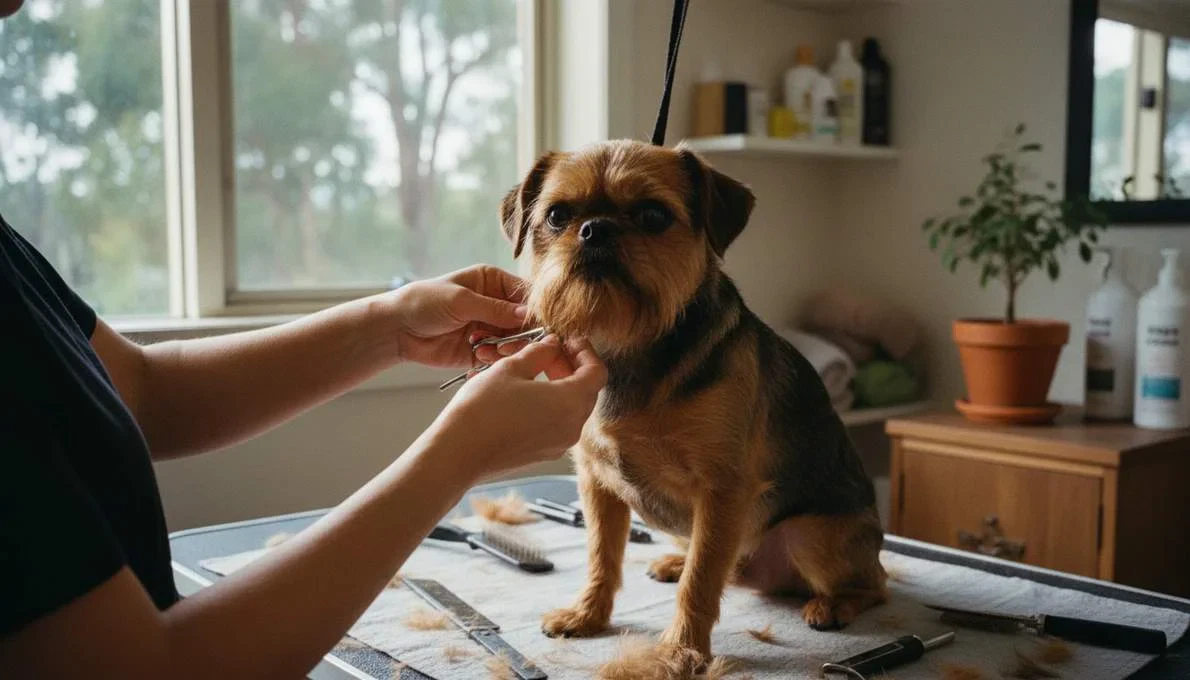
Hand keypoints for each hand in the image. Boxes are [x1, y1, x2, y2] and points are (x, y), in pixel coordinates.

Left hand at [389, 265, 528, 367]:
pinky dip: (494, 358)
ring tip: (487, 348)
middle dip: (520, 334)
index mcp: (493, 282)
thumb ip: (495, 308)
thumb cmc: (425, 302)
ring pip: (516, 342)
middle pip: (525, 321)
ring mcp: (489, 328)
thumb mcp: (461, 300)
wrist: (397, 329)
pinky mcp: (482, 350)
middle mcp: (495, 305)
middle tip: (507, 343)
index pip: (525, 294)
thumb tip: (528, 314)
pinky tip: (478, 354)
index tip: (535, 324)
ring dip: (506, 347)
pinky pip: (500, 357)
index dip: (533, 310)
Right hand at [429, 336, 606, 479]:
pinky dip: (546, 404)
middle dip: (569, 367)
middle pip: (586, 390)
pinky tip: (521, 392)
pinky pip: (555, 423)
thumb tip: (552, 345)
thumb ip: (539, 352)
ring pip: (570, 407)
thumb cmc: (482, 410)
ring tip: (528, 369)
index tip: (569, 340)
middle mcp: (572, 428)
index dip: (585, 351)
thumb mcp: (511, 368)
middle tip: (547, 351)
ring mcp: (558, 444)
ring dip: (556, 384)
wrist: (457, 454)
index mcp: (571, 403)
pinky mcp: (542, 454)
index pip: (597, 372)